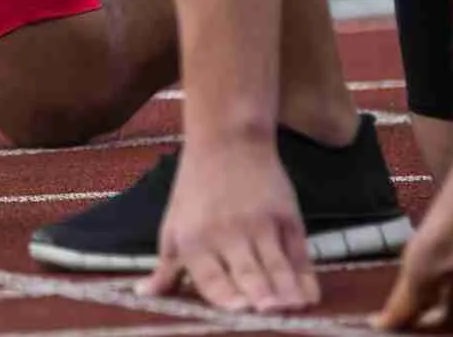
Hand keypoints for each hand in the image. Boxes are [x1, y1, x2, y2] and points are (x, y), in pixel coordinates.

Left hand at [139, 133, 317, 312]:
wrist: (227, 140)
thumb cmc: (195, 190)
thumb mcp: (173, 225)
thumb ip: (165, 267)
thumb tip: (143, 295)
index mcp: (194, 240)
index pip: (211, 277)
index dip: (226, 297)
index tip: (239, 312)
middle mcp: (227, 234)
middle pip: (248, 273)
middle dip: (260, 296)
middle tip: (268, 311)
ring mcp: (260, 225)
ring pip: (277, 266)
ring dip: (286, 291)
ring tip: (293, 309)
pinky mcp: (287, 216)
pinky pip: (299, 254)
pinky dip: (306, 278)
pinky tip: (309, 296)